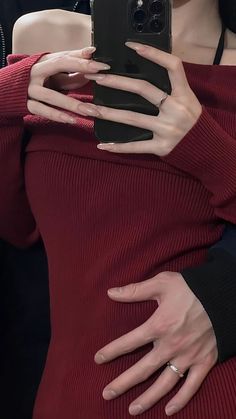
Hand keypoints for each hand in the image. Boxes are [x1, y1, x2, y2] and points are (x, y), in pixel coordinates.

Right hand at [27, 47, 109, 123]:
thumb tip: (93, 60)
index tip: (102, 64)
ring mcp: (30, 89)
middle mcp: (36, 72)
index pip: (66, 56)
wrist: (11, 91)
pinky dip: (58, 116)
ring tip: (91, 111)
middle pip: (58, 66)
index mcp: (44, 61)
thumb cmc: (39, 79)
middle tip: (100, 75)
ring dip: (72, 103)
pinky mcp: (27, 104)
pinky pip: (43, 110)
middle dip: (80, 68)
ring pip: (52, 95)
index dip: (84, 59)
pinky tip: (73, 120)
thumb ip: (73, 67)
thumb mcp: (54, 71)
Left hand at [78, 42, 201, 155]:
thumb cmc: (193, 123)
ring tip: (89, 109)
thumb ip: (171, 91)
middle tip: (97, 77)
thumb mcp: (188, 102)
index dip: (153, 53)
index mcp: (184, 95)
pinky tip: (102, 145)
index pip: (172, 67)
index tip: (131, 46)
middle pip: (143, 89)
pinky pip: (135, 146)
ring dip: (108, 113)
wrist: (206, 151)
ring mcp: (168, 129)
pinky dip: (118, 147)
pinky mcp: (161, 147)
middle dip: (117, 82)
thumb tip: (142, 78)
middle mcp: (175, 109)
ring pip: (133, 118)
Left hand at [95, 272, 217, 415]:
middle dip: (123, 383)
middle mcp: (171, 346)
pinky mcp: (204, 362)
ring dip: (148, 398)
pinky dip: (181, 400)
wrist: (223, 295)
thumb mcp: (161, 283)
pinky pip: (192, 386)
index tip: (98, 359)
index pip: (129, 342)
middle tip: (106, 393)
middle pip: (143, 369)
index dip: (111, 351)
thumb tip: (111, 292)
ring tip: (132, 409)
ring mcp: (188, 357)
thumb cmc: (191, 288)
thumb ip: (135, 290)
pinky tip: (169, 410)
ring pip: (165, 384)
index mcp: (159, 326)